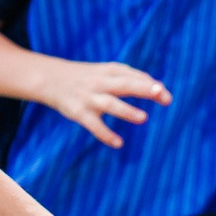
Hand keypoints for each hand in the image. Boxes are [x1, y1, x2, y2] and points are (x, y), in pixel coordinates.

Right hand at [42, 61, 170, 149]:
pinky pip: (94, 125)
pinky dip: (106, 135)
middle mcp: (100, 83)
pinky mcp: (78, 113)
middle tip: (162, 94)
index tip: (165, 94)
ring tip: (143, 118)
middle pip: (125, 85)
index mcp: (109, 71)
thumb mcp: (105, 71)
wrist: (50, 79)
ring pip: (110, 104)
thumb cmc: (85, 77)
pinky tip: (119, 143)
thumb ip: (129, 77)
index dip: (150, 84)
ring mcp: (89, 98)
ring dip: (127, 111)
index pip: (134, 76)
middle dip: (144, 89)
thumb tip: (157, 85)